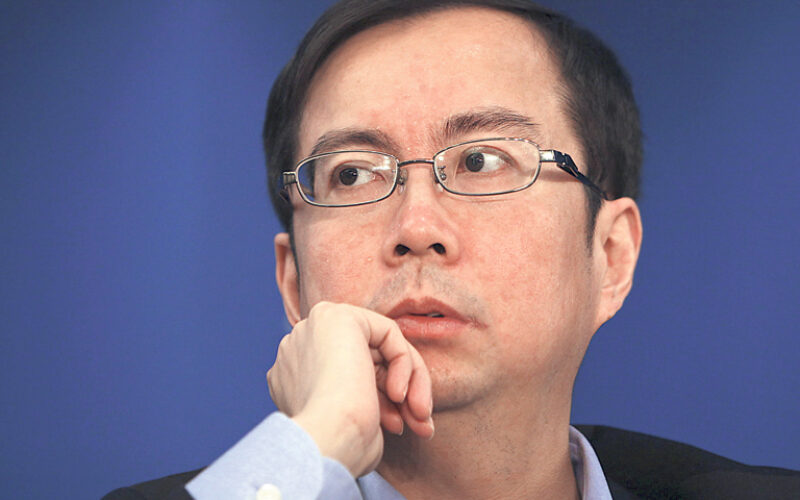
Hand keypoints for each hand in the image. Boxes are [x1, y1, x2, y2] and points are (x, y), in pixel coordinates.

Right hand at [267, 302, 433, 476]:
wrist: (326, 441)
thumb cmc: (341, 448)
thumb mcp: (355, 422)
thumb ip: (365, 401)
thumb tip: (394, 396)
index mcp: (293, 379)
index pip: (350, 379)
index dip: (381, 402)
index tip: (399, 429)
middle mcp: (298, 348)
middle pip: (367, 361)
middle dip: (398, 394)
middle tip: (420, 425)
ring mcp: (313, 329)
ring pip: (380, 348)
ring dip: (410, 383)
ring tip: (420, 417)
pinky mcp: (336, 315)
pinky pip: (388, 333)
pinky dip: (404, 363)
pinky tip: (400, 394)